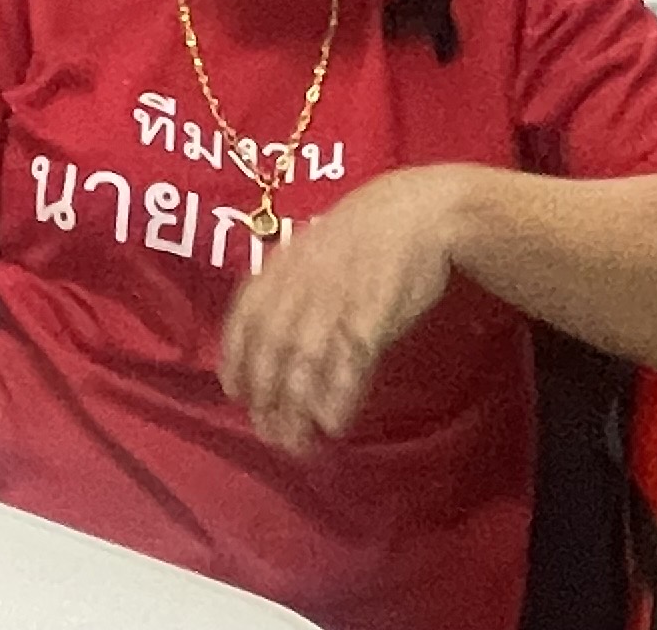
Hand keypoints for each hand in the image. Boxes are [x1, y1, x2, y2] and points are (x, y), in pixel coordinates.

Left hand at [217, 165, 470, 451]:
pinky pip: (349, 360)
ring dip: (296, 407)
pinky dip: (338, 394)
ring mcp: (336, 297)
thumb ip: (291, 284)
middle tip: (267, 433)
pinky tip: (331, 424)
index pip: (247, 315)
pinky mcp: (373, 312)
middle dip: (265, 394)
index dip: (236, 356)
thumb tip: (270, 331)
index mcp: (285, 263)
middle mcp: (303, 282)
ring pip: (305, 360)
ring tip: (294, 443)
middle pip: (273, 347)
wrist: (423, 212)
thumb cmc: (368, 234)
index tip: (233, 391)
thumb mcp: (317, 247)